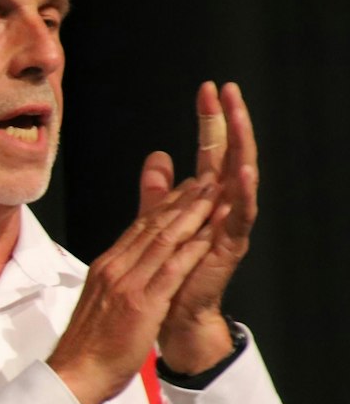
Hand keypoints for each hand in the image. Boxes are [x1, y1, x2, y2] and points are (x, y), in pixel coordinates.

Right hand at [46, 165, 217, 403]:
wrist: (75, 375)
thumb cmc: (87, 349)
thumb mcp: (99, 306)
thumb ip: (114, 284)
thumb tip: (123, 276)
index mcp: (104, 269)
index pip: (136, 230)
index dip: (163, 207)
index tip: (183, 190)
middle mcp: (113, 269)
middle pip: (151, 227)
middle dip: (180, 201)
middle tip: (205, 180)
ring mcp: (127, 284)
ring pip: (163, 240)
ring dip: (191, 214)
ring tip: (213, 194)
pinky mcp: (142, 302)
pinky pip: (171, 268)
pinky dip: (191, 247)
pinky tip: (208, 233)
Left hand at [155, 82, 256, 372]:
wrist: (171, 314)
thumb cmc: (169, 272)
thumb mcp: (159, 222)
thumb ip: (159, 191)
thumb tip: (159, 156)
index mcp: (204, 198)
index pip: (210, 150)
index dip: (210, 121)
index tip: (207, 89)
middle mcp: (222, 206)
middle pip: (230, 154)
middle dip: (230, 121)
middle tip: (228, 90)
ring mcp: (229, 224)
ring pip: (241, 176)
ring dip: (241, 145)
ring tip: (240, 117)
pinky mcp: (230, 245)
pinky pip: (241, 215)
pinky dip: (244, 192)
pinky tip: (244, 169)